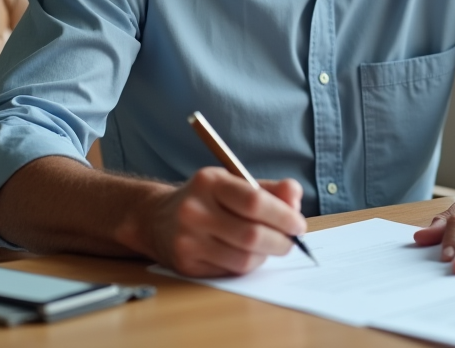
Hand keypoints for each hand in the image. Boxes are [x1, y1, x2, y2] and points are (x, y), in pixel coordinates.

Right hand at [149, 167, 305, 276]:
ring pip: (243, 259)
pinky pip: (230, 271)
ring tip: (269, 247)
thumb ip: (268, 189)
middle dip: (280, 241)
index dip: (283, 216)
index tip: (298, 225)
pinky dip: (247, 266)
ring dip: (265, 256)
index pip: (254, 202)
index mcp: (210, 183)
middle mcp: (194, 211)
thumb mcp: (234, 182)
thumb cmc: (206, 198)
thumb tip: (295, 197)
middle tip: (290, 241)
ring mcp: (187, 240)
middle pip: (251, 235)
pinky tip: (247, 254)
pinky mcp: (186, 265)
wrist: (156, 218)